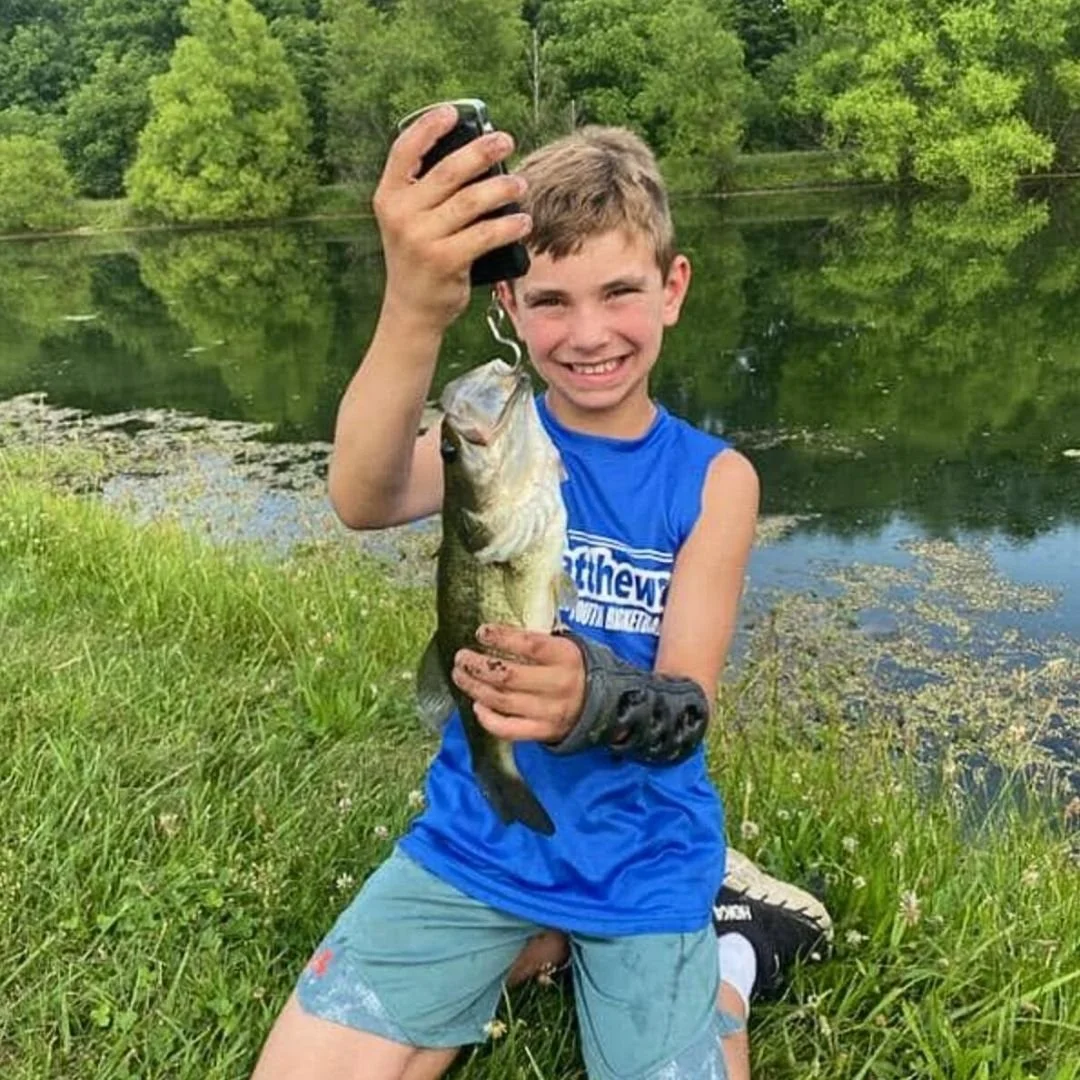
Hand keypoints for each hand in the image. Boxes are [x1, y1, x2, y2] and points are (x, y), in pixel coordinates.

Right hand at [372, 105, 531, 333]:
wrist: (413, 308)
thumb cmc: (419, 257)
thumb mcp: (409, 220)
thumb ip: (428, 192)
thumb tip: (476, 156)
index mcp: (389, 196)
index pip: (404, 150)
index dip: (428, 127)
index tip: (453, 112)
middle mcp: (401, 214)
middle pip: (448, 171)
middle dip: (482, 151)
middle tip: (507, 141)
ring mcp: (421, 238)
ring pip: (471, 201)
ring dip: (502, 188)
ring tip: (520, 185)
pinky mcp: (445, 260)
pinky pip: (484, 235)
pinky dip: (508, 225)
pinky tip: (522, 221)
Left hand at [452, 625, 585, 743]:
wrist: (608, 706)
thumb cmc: (577, 669)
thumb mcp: (569, 646)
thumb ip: (539, 640)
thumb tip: (498, 633)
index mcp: (566, 657)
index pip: (529, 645)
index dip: (502, 637)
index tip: (481, 632)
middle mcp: (558, 685)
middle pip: (508, 676)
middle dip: (478, 665)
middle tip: (461, 657)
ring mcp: (550, 712)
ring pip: (502, 701)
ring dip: (475, 687)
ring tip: (460, 675)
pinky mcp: (544, 732)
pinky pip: (509, 729)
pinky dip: (488, 719)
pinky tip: (477, 705)